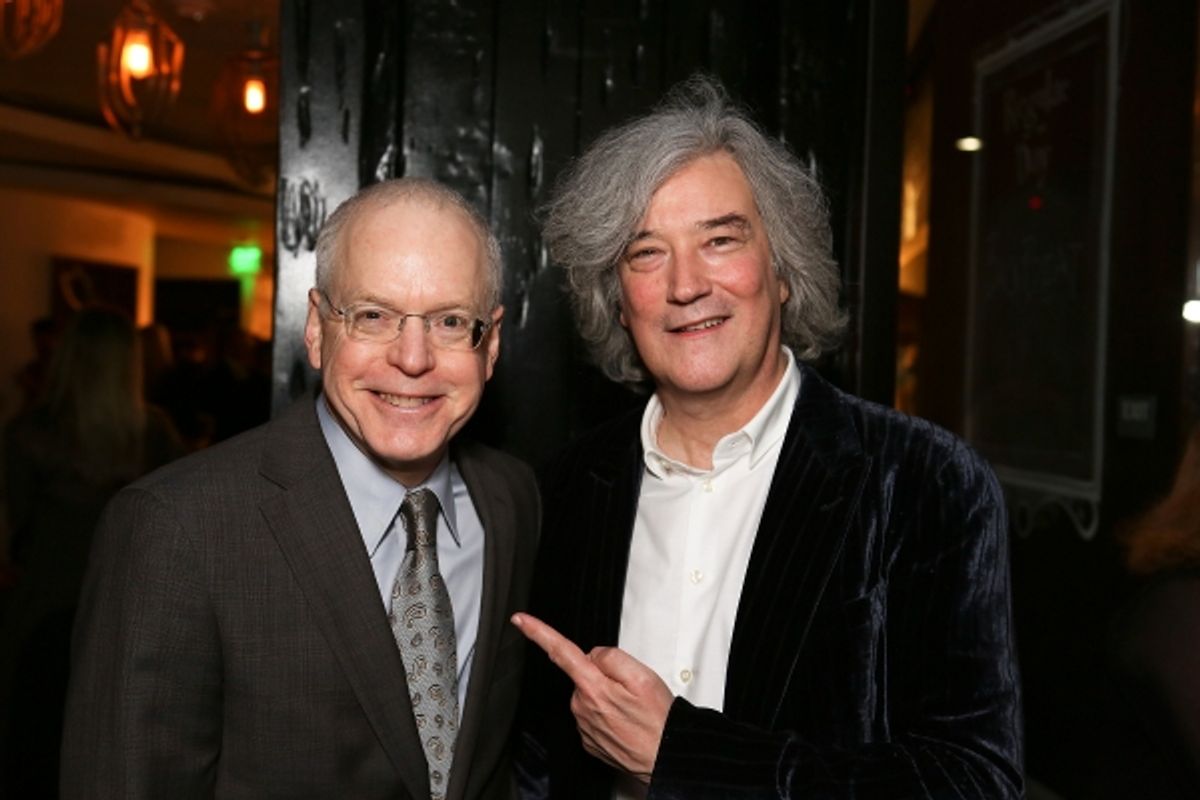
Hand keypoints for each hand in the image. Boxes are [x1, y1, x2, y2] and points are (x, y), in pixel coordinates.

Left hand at [512, 612, 673, 782]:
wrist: (665, 758)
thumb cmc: (659, 721)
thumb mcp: (642, 676)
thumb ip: (612, 657)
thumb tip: (593, 655)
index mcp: (593, 688)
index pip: (561, 652)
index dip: (538, 633)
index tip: (520, 620)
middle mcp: (583, 708)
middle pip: (583, 675)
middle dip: (603, 676)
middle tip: (631, 691)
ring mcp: (584, 726)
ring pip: (590, 696)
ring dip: (608, 697)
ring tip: (633, 710)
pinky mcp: (589, 741)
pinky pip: (594, 716)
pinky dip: (609, 715)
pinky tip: (626, 723)